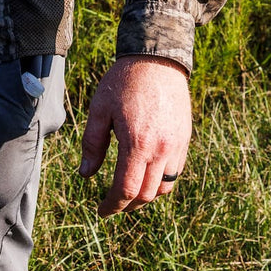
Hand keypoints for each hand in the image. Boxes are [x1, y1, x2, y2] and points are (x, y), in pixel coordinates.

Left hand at [79, 56, 191, 216]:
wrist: (157, 60)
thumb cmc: (124, 82)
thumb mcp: (100, 109)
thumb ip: (92, 144)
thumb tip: (85, 174)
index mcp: (137, 143)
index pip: (126, 189)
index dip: (112, 205)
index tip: (102, 210)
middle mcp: (161, 149)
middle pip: (146, 194)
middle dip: (127, 205)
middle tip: (112, 204)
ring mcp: (177, 146)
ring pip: (164, 187)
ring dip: (146, 196)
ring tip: (128, 193)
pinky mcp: (184, 140)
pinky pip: (175, 172)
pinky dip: (160, 181)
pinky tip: (146, 174)